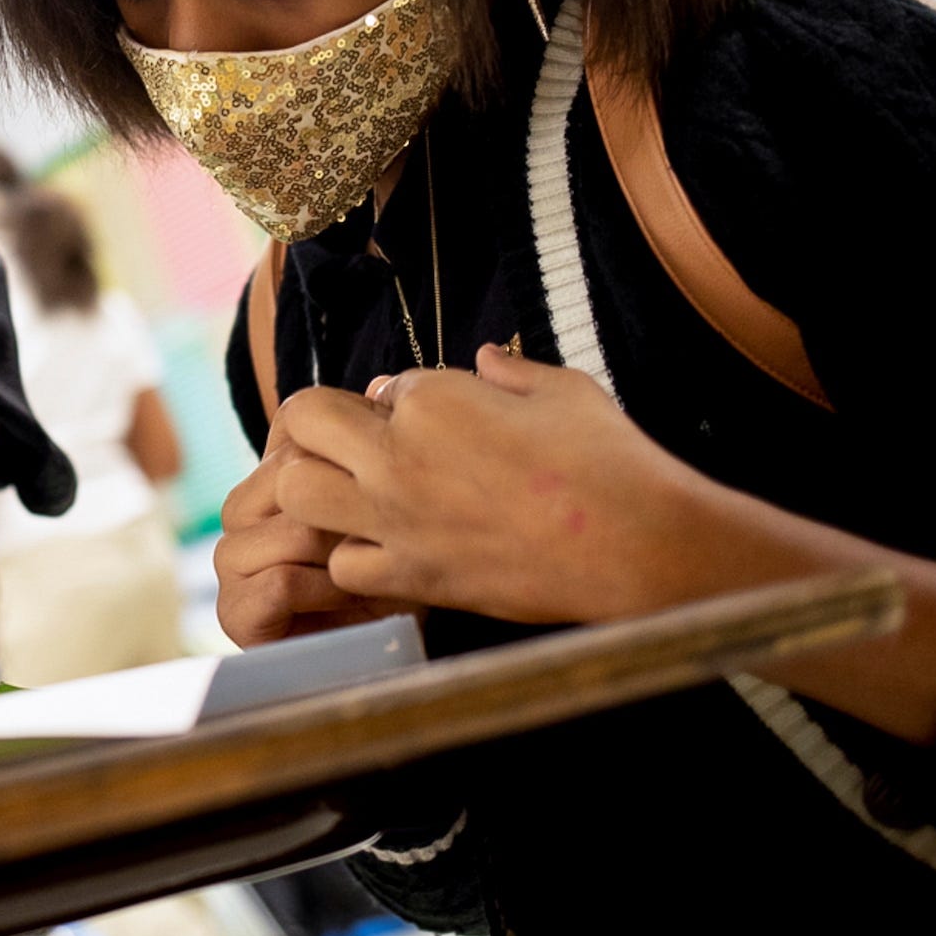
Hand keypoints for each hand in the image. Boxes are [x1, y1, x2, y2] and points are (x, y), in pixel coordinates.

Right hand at [214, 415, 414, 647]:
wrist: (393, 650)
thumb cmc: (405, 568)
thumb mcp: (396, 497)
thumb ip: (377, 445)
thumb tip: (381, 387)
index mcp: (273, 472)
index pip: (296, 425)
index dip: (352, 454)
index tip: (392, 490)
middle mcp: (243, 512)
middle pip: (291, 475)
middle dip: (348, 506)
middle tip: (385, 538)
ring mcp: (232, 563)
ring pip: (289, 527)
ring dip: (340, 552)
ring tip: (372, 571)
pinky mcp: (235, 614)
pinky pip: (279, 581)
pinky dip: (323, 592)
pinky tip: (350, 601)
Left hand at [270, 344, 705, 625]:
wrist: (638, 545)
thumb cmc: (609, 461)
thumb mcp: (561, 390)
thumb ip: (508, 371)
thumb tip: (483, 359)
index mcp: (433, 399)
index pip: (380, 386)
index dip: (399, 399)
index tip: (429, 418)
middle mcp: (397, 456)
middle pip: (302, 420)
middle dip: (319, 424)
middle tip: (355, 444)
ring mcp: (396, 520)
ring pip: (297, 493)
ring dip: (318, 487)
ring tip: (356, 495)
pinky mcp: (413, 576)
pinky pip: (342, 565)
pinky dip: (355, 559)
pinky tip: (391, 551)